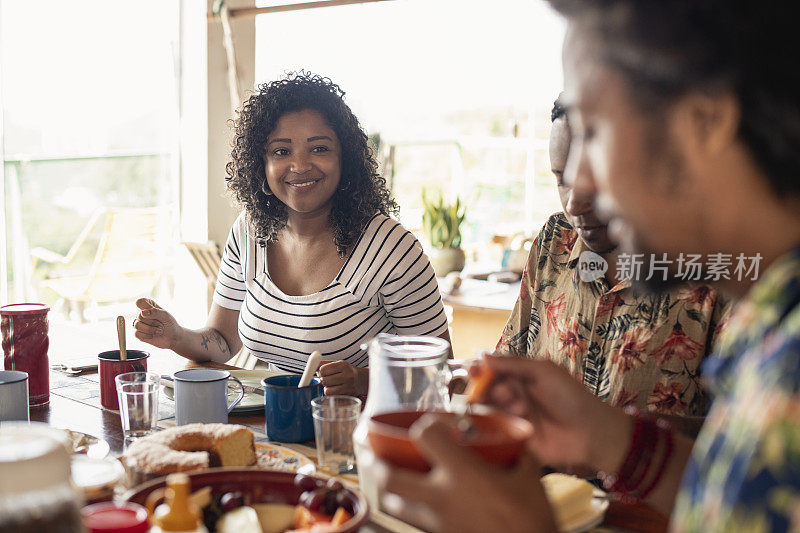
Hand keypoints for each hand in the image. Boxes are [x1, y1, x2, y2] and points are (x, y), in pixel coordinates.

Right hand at [133, 298, 181, 349]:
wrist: (172, 336)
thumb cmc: (169, 323)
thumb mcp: (165, 315)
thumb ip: (155, 312)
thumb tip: (142, 313)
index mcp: (147, 304)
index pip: (139, 302)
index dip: (146, 308)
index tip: (155, 312)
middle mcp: (140, 313)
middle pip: (139, 316)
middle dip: (153, 322)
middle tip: (161, 324)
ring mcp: (138, 323)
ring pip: (137, 325)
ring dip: (150, 329)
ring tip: (158, 330)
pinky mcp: (137, 333)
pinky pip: (136, 333)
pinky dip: (147, 335)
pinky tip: (153, 335)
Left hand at [317, 360, 364, 395]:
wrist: (362, 380)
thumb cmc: (346, 371)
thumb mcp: (337, 364)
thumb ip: (323, 364)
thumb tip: (311, 367)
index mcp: (343, 365)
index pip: (323, 370)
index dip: (321, 372)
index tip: (324, 373)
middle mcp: (347, 375)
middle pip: (324, 381)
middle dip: (324, 381)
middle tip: (329, 380)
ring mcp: (348, 387)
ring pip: (327, 391)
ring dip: (327, 389)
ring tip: (333, 386)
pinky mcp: (348, 396)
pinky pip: (332, 397)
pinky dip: (331, 395)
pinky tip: (337, 391)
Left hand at [374, 414, 557, 532]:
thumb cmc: (533, 519)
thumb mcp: (529, 478)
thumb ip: (516, 454)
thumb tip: (514, 442)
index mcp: (462, 474)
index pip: (425, 435)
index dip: (428, 424)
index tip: (437, 424)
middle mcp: (442, 498)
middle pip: (391, 478)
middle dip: (378, 464)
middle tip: (376, 456)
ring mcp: (438, 523)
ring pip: (396, 506)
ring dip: (392, 492)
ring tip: (395, 483)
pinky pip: (416, 524)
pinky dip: (413, 513)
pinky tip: (423, 508)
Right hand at [479, 354, 632, 472]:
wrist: (591, 432)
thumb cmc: (572, 397)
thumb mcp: (543, 371)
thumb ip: (513, 364)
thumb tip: (483, 357)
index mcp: (521, 376)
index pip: (492, 371)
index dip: (480, 370)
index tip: (473, 371)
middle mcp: (515, 395)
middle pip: (487, 389)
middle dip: (490, 389)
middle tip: (506, 393)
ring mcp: (514, 416)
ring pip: (491, 408)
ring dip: (502, 405)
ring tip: (521, 407)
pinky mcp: (515, 437)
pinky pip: (498, 429)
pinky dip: (505, 423)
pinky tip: (523, 421)